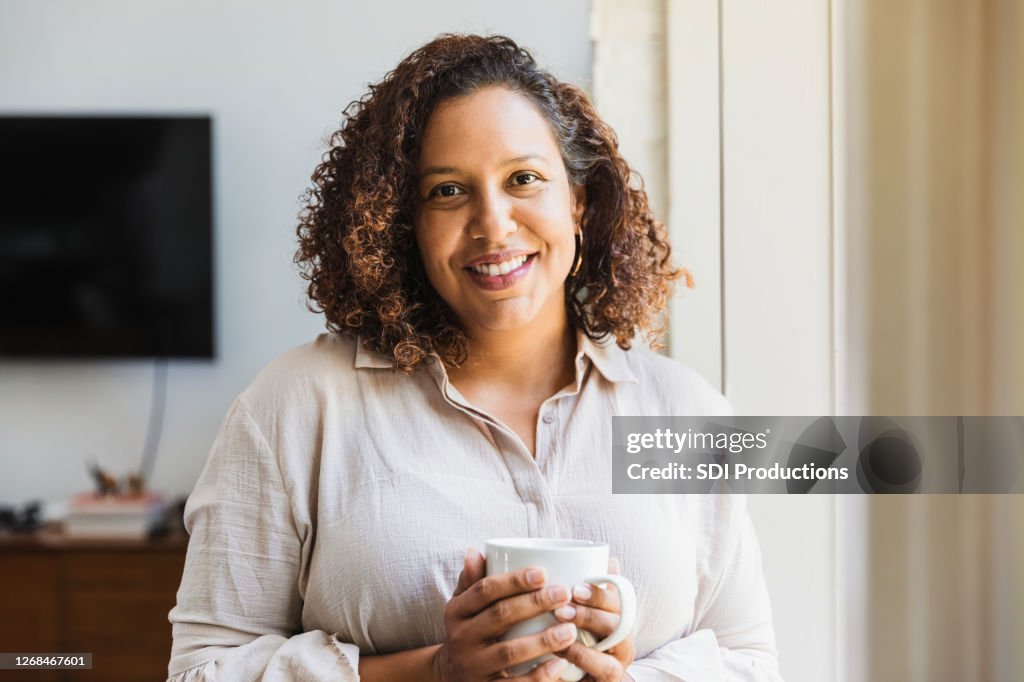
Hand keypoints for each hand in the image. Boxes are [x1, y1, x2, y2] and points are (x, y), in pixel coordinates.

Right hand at [433, 548, 581, 681]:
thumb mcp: (463, 606)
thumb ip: (472, 580)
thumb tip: (476, 551)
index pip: (484, 590)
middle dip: (534, 603)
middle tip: (564, 593)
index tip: (543, 572)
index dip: (513, 580)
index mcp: (457, 611)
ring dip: (542, 640)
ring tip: (570, 630)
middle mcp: (461, 638)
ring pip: (509, 651)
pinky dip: (538, 676)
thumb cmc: (470, 630)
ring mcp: (474, 666)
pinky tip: (560, 665)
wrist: (450, 677)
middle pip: (500, 616)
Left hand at [552, 558, 636, 681]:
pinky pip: (603, 672)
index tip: (577, 587)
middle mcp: (624, 643)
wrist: (576, 677)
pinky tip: (557, 653)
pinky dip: (580, 661)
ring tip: (557, 630)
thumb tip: (609, 559)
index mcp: (620, 619)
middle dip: (591, 614)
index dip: (601, 593)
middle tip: (562, 608)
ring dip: (582, 643)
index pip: (620, 600)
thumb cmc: (581, 640)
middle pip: (619, 624)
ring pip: (613, 651)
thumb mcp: (585, 612)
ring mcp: (618, 665)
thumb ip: (593, 589)